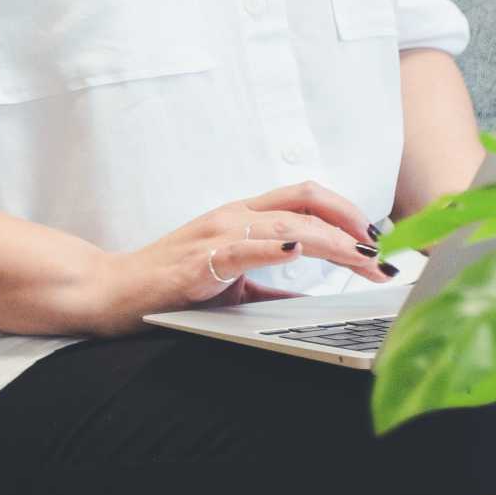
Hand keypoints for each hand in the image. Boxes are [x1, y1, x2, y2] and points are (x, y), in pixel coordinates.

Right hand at [77, 179, 391, 334]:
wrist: (111, 292)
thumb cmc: (168, 286)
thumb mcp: (232, 279)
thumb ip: (269, 282)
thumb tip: (310, 296)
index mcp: (244, 216)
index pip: (307, 198)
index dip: (348, 212)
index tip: (378, 239)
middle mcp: (236, 215)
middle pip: (307, 200)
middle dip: (353, 222)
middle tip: (383, 251)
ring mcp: (218, 234)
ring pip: (287, 223)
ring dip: (333, 241)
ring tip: (363, 258)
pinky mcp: (200, 261)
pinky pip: (243, 248)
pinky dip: (274, 247)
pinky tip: (299, 250)